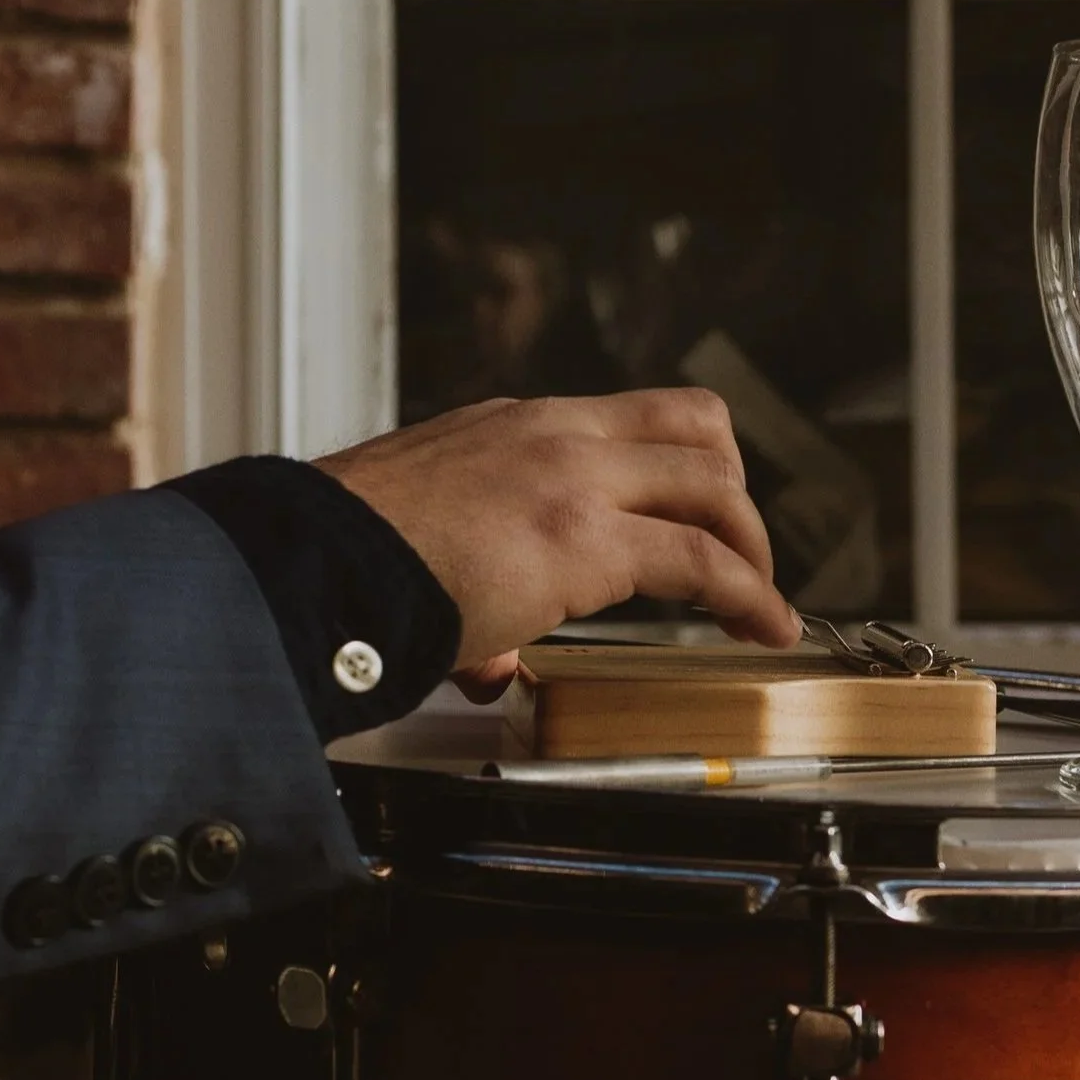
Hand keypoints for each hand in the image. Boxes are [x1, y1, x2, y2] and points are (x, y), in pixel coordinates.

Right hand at [314, 390, 797, 695]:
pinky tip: (764, 628)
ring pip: (713, 482)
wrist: (315, 562)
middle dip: (731, 495)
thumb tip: (492, 658)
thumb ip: (473, 594)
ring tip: (759, 600)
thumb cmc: (345, 555)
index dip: (679, 468)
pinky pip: (702, 560)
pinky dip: (749, 595)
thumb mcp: (421, 542)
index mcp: (511, 425)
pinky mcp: (586, 536)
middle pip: (696, 427)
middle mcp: (552, 432)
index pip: (626, 421)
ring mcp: (573, 476)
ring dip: (750, 543)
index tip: (696, 517)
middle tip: (739, 555)